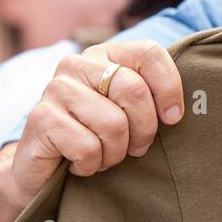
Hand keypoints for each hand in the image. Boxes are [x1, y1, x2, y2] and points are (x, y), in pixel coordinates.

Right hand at [10, 41, 184, 202]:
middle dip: (144, 130)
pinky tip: (80, 163)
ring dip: (115, 152)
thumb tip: (180, 110)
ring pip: (114, 124)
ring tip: (103, 154)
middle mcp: (77, 64)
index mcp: (104, 55)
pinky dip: (92, 165)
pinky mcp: (41, 119)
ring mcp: (55, 89)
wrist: (43, 167)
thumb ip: (151, 97)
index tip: (173, 118)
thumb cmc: (97, 136)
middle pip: (134, 91)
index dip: (169, 88)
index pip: (149, 53)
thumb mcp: (128, 112)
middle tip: (136, 148)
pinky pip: (89, 147)